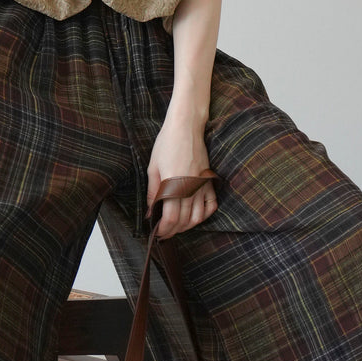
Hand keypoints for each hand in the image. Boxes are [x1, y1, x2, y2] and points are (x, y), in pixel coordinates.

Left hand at [146, 112, 217, 238]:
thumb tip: (150, 213)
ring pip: (198, 217)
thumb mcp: (153, 168)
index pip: (171, 218)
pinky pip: (211, 205)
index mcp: (174, 185)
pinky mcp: (209, 181)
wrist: (186, 127)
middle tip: (164, 232)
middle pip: (184, 221)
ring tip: (177, 226)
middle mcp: (190, 188)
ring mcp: (202, 185)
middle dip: (173, 231)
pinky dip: (204, 215)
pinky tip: (194, 216)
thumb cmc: (166, 144)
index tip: (157, 233)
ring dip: (187, 226)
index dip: (164, 230)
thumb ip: (153, 193)